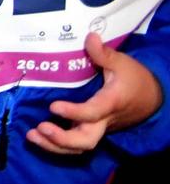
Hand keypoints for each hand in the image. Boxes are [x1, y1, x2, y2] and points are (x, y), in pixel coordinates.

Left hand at [28, 33, 164, 153]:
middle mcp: (104, 120)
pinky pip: (76, 143)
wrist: (152, 98)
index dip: (74, 113)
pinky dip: (58, 144)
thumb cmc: (134, 78)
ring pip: (80, 146)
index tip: (53, 106)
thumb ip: (103, 53)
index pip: (93, 113)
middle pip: (86, 140)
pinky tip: (39, 137)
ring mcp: (98, 128)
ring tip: (32, 135)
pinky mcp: (92, 129)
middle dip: (62, 139)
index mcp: (110, 103)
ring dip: (55, 146)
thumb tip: (89, 37)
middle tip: (40, 128)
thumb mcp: (122, 62)